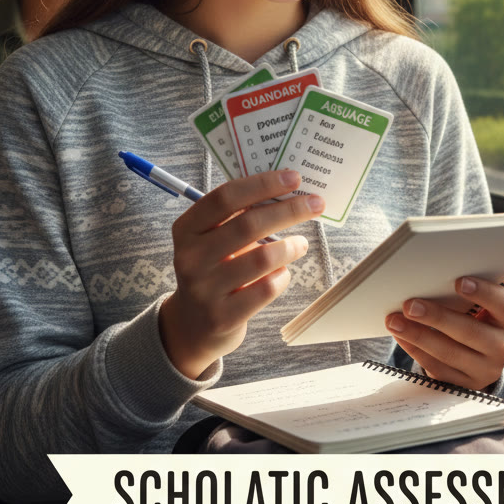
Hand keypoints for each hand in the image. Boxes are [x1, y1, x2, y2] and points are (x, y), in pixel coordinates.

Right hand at [159, 169, 323, 378]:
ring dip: (290, 246)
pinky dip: (282, 276)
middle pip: (247, 224)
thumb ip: (239, 216)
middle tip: (316, 203)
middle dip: (289, 210)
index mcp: (187, 229)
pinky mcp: (222, 317)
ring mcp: (204, 289)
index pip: (225, 197)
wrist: (193, 325)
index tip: (294, 177)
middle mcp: (190, 257)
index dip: (262, 184)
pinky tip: (283, 273)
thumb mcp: (213, 240)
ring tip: (301, 243)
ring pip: (261, 258)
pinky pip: (266, 289)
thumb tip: (289, 190)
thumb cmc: (214, 269)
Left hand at [384, 277, 503, 390]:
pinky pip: (438, 368)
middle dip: (436, 317)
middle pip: (470, 331)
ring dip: (418, 336)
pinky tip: (402, 337)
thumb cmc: (476, 320)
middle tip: (410, 306)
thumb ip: (464, 297)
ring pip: (450, 352)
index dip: (482, 292)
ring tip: (395, 322)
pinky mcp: (465, 385)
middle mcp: (503, 347)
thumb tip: (429, 281)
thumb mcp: (480, 307)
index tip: (459, 282)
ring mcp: (486, 370)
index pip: (502, 303)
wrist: (481, 357)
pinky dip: (416, 350)